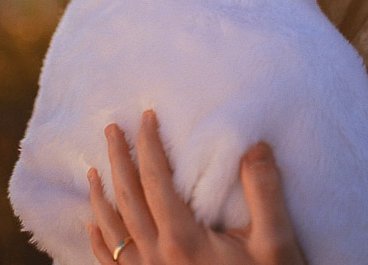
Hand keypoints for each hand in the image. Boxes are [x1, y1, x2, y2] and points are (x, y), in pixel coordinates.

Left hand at [87, 110, 306, 264]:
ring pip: (113, 230)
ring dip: (101, 195)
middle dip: (117, 160)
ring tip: (93, 168)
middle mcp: (157, 257)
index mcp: (183, 240)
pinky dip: (98, 240)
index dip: (148, 145)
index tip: (146, 117)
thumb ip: (264, 191)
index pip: (156, 180)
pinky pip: (112, 262)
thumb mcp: (276, 242)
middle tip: (111, 128)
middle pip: (127, 198)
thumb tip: (255, 145)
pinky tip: (91, 224)